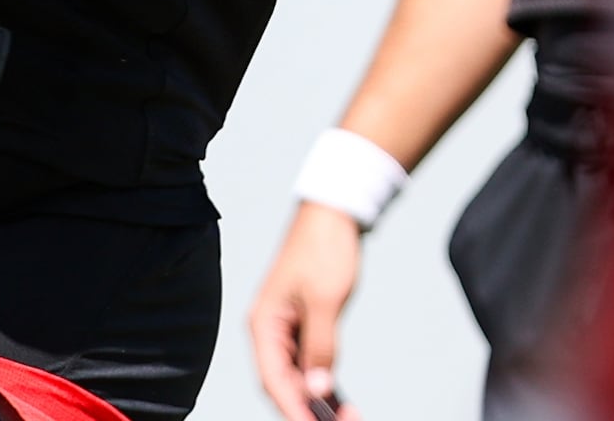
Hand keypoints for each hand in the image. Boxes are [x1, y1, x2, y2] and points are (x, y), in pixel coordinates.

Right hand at [248, 202, 366, 420]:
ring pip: (297, 379)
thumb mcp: (325, 300)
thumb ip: (321, 347)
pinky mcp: (304, 326)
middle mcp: (270, 331)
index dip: (294, 411)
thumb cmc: (323, 249)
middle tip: (346, 420)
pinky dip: (324, 383)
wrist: (333, 213)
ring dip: (318, 400)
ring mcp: (287, 330)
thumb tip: (317, 389)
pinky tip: (342, 398)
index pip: (273, 381)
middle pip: (283, 385)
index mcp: (264, 324)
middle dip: (308, 409)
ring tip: (349, 414)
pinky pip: (309, 365)